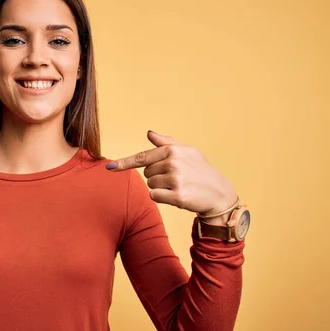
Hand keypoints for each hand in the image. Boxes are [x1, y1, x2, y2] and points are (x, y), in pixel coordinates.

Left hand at [108, 131, 236, 215]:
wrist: (220, 193)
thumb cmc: (201, 171)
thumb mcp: (188, 152)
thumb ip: (167, 143)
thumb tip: (150, 133)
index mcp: (173, 150)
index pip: (142, 157)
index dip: (124, 163)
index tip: (109, 168)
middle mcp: (173, 163)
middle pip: (146, 173)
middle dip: (157, 176)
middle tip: (177, 178)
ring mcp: (175, 179)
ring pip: (150, 185)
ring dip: (161, 187)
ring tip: (179, 186)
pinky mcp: (177, 196)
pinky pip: (155, 196)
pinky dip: (162, 197)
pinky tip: (177, 195)